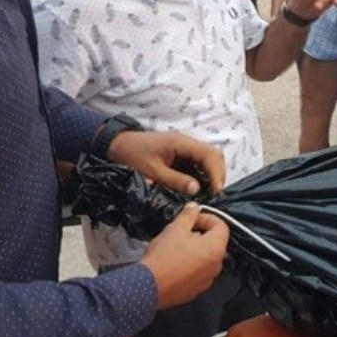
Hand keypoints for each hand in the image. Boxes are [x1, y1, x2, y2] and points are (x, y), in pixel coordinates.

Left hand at [108, 130, 225, 195]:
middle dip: (218, 173)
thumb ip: (175, 180)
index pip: (209, 154)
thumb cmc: (133, 156)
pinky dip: (204, 174)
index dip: (216, 172)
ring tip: (211, 193)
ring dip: (213, 174)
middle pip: (213, 154)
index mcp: (181, 142)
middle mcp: (187, 142)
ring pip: (209, 158)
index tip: (216, 191)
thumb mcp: (152, 171)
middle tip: (215, 194)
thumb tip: (197, 189)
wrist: (118, 145)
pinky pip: (199, 162)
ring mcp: (185, 147)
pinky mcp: (181, 154)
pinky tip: (201, 187)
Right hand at [140, 203, 228, 308]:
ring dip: (197, 249)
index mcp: (215, 248)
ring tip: (177, 246)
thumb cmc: (164, 255)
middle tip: (183, 230)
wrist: (148, 287)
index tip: (192, 217)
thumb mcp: (175, 228)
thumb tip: (195, 207)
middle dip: (201, 233)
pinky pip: (199, 272)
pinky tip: (176, 262)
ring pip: (207, 258)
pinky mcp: (197, 290)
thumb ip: (189, 215)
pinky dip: (192, 264)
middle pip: (215, 242)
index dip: (207, 218)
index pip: (221, 226)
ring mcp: (208, 280)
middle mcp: (217, 265)